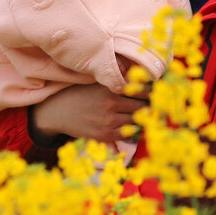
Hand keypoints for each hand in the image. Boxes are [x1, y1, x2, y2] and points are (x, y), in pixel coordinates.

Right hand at [30, 83, 147, 144]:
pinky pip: (128, 134)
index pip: (141, 90)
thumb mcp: (97, 83)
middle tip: (155, 105)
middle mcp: (111, 105)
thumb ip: (116, 82)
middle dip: (150, 106)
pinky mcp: (105, 135)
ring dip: (143, 119)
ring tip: (146, 115)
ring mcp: (108, 121)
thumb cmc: (79, 94)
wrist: (58, 111)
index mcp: (110, 88)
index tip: (156, 92)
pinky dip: (134, 130)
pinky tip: (134, 126)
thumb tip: (140, 79)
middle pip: (142, 106)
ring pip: (137, 121)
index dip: (152, 92)